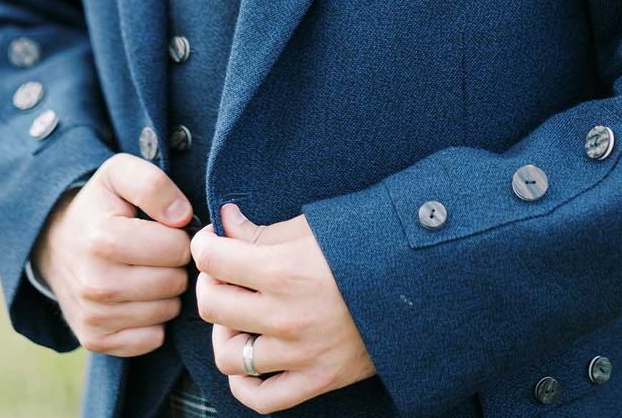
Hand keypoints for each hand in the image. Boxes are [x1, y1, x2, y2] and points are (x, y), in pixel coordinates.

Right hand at [33, 153, 192, 356]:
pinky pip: (152, 339)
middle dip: (174, 265)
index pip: (177, 249)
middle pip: (174, 283)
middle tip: (156, 251)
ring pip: (166, 312)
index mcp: (104, 240)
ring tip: (146, 270)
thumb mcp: (120, 173)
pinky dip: (154, 320)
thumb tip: (182, 217)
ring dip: (166, 292)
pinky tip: (139, 297)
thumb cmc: (100, 206)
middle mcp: (95, 283)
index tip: (163, 230)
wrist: (55, 241)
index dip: (178, 236)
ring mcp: (93, 316)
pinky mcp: (94, 339)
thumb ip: (153, 184)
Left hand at [191, 205, 375, 413]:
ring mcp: (300, 354)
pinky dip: (245, 383)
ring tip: (239, 317)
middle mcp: (286, 315)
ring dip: (225, 332)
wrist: (417, 284)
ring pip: (228, 355)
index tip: (212, 242)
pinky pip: (261, 399)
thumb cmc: (363, 247)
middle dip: (209, 284)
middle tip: (223, 276)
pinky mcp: (317, 380)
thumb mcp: (311, 229)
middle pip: (211, 306)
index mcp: (283, 270)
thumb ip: (261, 231)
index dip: (204, 245)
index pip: (212, 260)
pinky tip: (249, 359)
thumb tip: (224, 222)